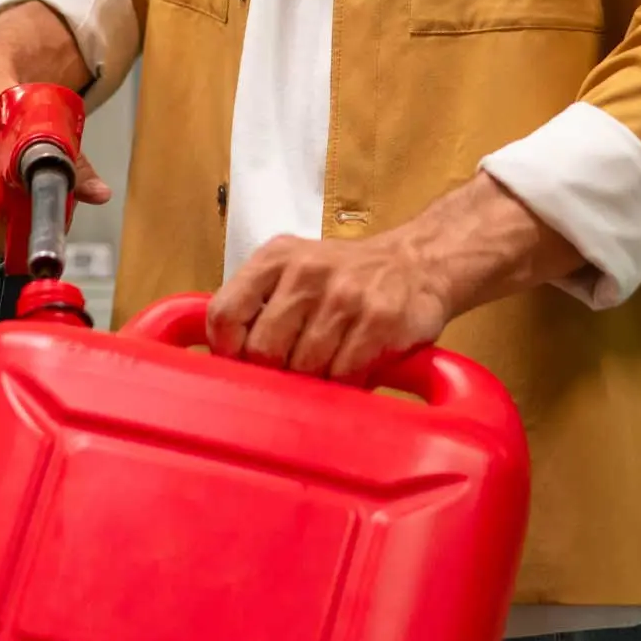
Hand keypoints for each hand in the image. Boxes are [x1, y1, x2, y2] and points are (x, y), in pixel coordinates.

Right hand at [0, 9, 110, 249]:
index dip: (26, 228)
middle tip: (47, 212)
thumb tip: (100, 193)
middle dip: (24, 229)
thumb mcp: (45, 127)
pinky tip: (9, 204)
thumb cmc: (5, 105)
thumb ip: (74, 163)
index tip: (49, 225)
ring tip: (28, 204)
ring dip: (9, 227)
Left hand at [207, 172, 585, 381]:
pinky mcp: (379, 320)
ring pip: (305, 368)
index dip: (228, 350)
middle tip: (295, 370)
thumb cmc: (348, 276)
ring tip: (329, 363)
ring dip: (315, 379)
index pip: (225, 314)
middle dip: (276, 372)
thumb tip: (221, 362)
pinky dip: (346, 382)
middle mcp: (307, 271)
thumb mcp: (294, 270)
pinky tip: (355, 366)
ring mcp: (344, 295)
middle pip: (264, 350)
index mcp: (276, 258)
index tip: (240, 365)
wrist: (419, 262)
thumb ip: (257, 303)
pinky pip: (345, 375)